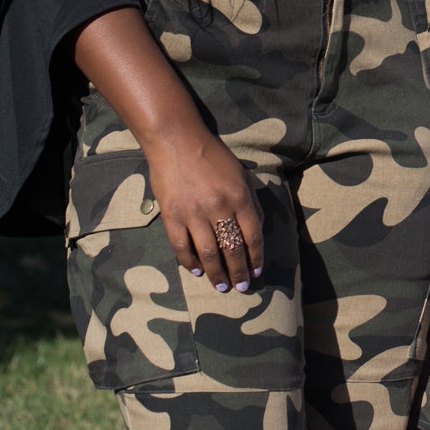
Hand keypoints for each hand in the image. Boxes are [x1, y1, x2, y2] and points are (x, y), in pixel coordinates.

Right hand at [146, 126, 264, 293]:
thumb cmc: (213, 156)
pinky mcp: (171, 216)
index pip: (253, 236)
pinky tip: (196, 271)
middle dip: (239, 272)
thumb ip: (251, 203)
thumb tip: (257, 230)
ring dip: (216, 273)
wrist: (177, 141)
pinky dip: (189, 262)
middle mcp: (219, 208)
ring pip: (208, 253)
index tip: (257, 272)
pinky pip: (182, 246)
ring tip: (221, 286)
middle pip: (232, 249)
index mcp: (239, 197)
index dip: (256, 258)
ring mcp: (193, 213)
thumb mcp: (241, 175)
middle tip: (241, 288)